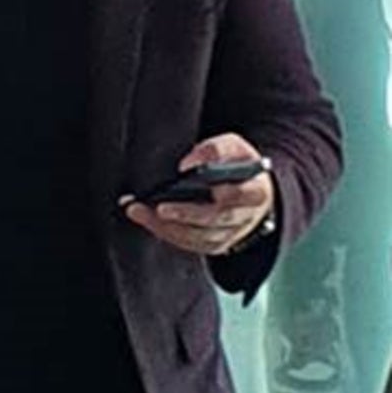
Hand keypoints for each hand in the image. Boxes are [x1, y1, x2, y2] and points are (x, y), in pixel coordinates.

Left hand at [122, 133, 277, 257]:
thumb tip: (189, 163)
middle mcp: (244, 217)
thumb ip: (216, 149)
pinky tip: (146, 219)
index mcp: (255, 191)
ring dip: (166, 225)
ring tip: (138, 211)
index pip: (238, 194)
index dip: (216, 190)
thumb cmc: (237, 165)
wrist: (249, 189)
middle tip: (158, 207)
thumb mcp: (234, 148)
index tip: (186, 174)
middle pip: (214, 219)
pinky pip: (190, 244)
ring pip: (199, 236)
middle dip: (184, 213)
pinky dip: (166, 233)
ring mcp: (230, 234)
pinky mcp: (215, 244)